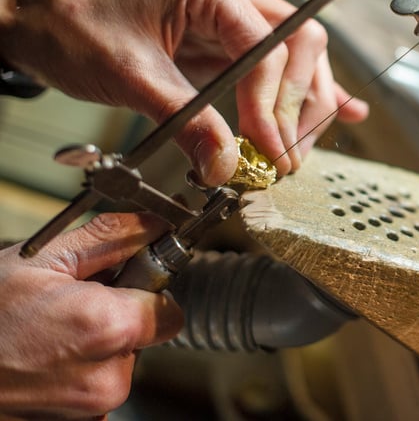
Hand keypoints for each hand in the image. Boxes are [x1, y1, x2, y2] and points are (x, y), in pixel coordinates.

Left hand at [0, 0, 368, 185]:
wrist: (37, 19)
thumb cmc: (72, 29)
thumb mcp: (130, 78)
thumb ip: (187, 122)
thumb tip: (226, 166)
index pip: (269, 45)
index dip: (273, 104)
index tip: (268, 150)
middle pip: (299, 44)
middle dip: (299, 104)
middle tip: (286, 156)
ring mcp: (231, 10)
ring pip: (296, 54)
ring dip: (303, 103)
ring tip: (298, 149)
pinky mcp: (226, 34)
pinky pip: (276, 60)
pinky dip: (301, 89)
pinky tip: (340, 109)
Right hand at [0, 214, 182, 417]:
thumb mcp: (40, 259)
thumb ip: (110, 238)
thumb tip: (153, 224)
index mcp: (107, 328)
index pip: (169, 309)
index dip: (146, 291)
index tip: (122, 283)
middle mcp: (108, 376)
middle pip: (147, 336)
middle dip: (121, 316)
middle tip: (75, 306)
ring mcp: (93, 406)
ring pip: (123, 361)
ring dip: (100, 346)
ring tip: (53, 334)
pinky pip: (100, 386)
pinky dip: (83, 371)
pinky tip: (50, 358)